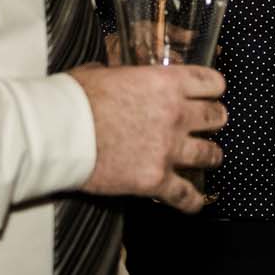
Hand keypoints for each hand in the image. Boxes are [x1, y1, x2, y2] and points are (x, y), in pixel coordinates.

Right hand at [72, 64, 225, 210]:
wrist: (58, 132)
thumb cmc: (75, 99)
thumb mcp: (104, 72)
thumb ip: (123, 75)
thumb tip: (119, 76)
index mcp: (165, 83)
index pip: (210, 83)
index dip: (213, 89)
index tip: (211, 94)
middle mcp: (175, 114)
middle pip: (216, 117)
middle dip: (214, 120)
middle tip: (209, 125)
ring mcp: (168, 149)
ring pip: (210, 154)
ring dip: (211, 156)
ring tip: (209, 158)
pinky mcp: (155, 180)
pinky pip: (187, 195)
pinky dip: (193, 201)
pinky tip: (195, 202)